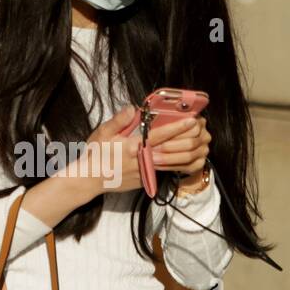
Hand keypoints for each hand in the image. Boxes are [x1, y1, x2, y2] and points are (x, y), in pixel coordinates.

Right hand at [70, 105, 199, 196]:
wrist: (89, 180)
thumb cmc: (95, 155)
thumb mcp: (102, 133)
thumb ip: (119, 120)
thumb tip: (133, 108)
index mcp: (133, 146)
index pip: (160, 135)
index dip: (177, 127)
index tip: (191, 121)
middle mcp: (142, 159)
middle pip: (170, 149)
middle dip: (186, 139)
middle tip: (200, 130)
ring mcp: (144, 172)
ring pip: (169, 162)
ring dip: (183, 152)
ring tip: (195, 144)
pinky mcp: (144, 180)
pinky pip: (161, 171)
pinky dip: (171, 164)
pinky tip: (178, 157)